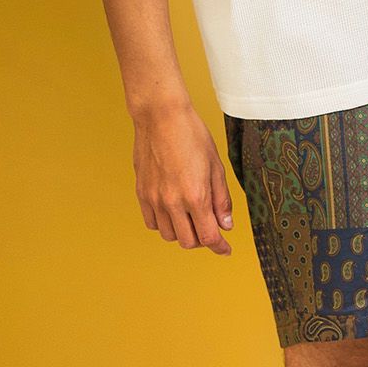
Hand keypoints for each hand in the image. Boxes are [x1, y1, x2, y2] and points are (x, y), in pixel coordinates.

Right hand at [132, 101, 234, 252]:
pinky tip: (173, 211)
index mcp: (195, 196)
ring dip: (183, 232)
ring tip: (191, 217)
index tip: (225, 249)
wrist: (161, 117)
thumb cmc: (192, 136)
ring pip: (169, 235)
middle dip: (202, 239)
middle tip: (210, 227)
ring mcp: (154, 199)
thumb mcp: (216, 166)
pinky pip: (152, 222)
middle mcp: (172, 202)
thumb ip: (221, 199)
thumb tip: (226, 225)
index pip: (208, 237)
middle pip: (188, 241)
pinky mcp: (141, 193)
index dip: (220, 247)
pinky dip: (164, 224)